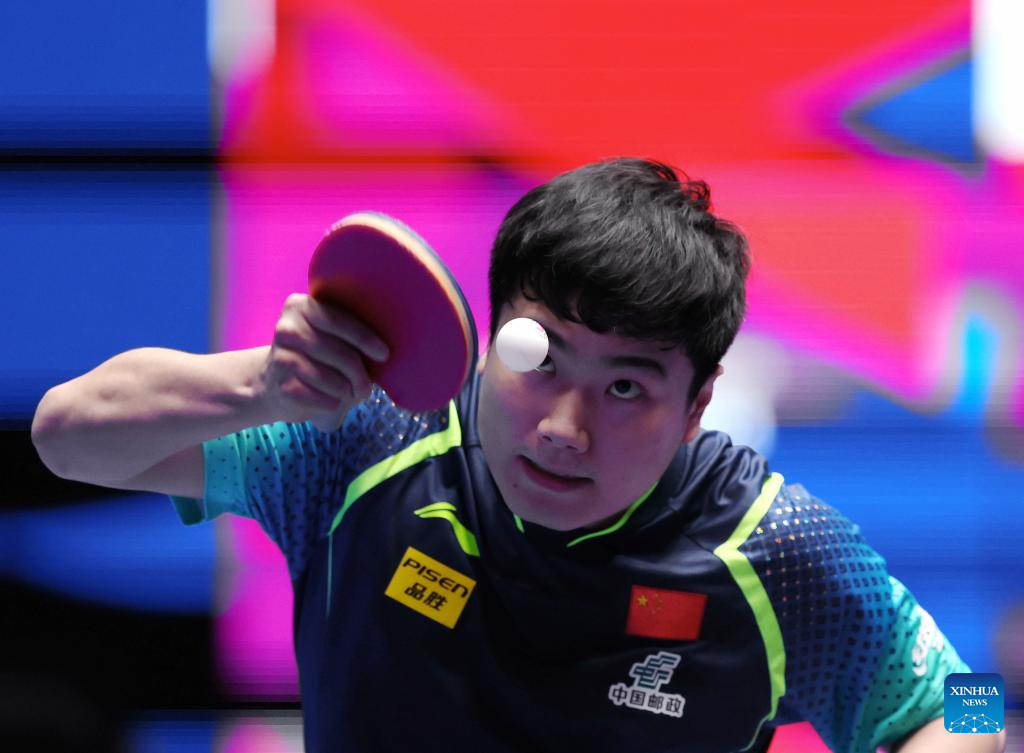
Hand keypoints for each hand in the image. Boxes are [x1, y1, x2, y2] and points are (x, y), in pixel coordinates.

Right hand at [258, 293, 388, 430]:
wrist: (272, 383)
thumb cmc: (315, 356)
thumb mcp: (327, 334)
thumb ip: (348, 330)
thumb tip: (384, 349)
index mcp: (300, 306)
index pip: (339, 321)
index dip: (365, 339)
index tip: (384, 354)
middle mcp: (287, 329)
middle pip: (342, 354)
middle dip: (361, 375)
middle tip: (367, 388)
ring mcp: (281, 358)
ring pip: (335, 381)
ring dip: (349, 392)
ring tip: (349, 393)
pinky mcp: (282, 386)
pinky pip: (324, 399)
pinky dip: (333, 403)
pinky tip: (328, 399)